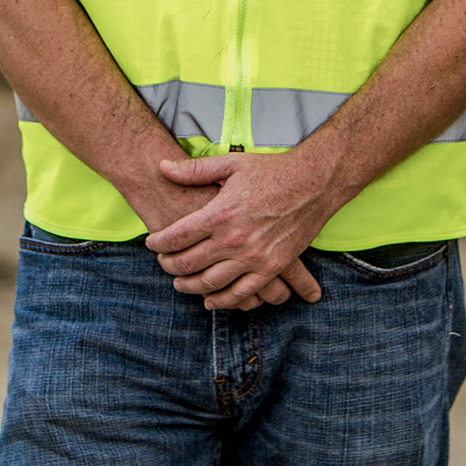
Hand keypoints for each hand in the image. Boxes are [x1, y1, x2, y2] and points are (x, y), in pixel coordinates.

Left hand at [146, 150, 342, 309]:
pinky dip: (222, 301)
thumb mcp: (230, 164)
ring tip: (180, 283)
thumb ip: (193, 170)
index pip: (176, 236)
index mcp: (219, 213)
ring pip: (211, 283)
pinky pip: (242, 294)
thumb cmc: (271, 171)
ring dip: (190, 286)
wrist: (313, 183)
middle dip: (169, 266)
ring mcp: (253, 257)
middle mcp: (233, 239)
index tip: (152, 243)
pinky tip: (210, 300)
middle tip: (162, 264)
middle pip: (188, 263)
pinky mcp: (271, 268)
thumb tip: (162, 167)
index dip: (159, 242)